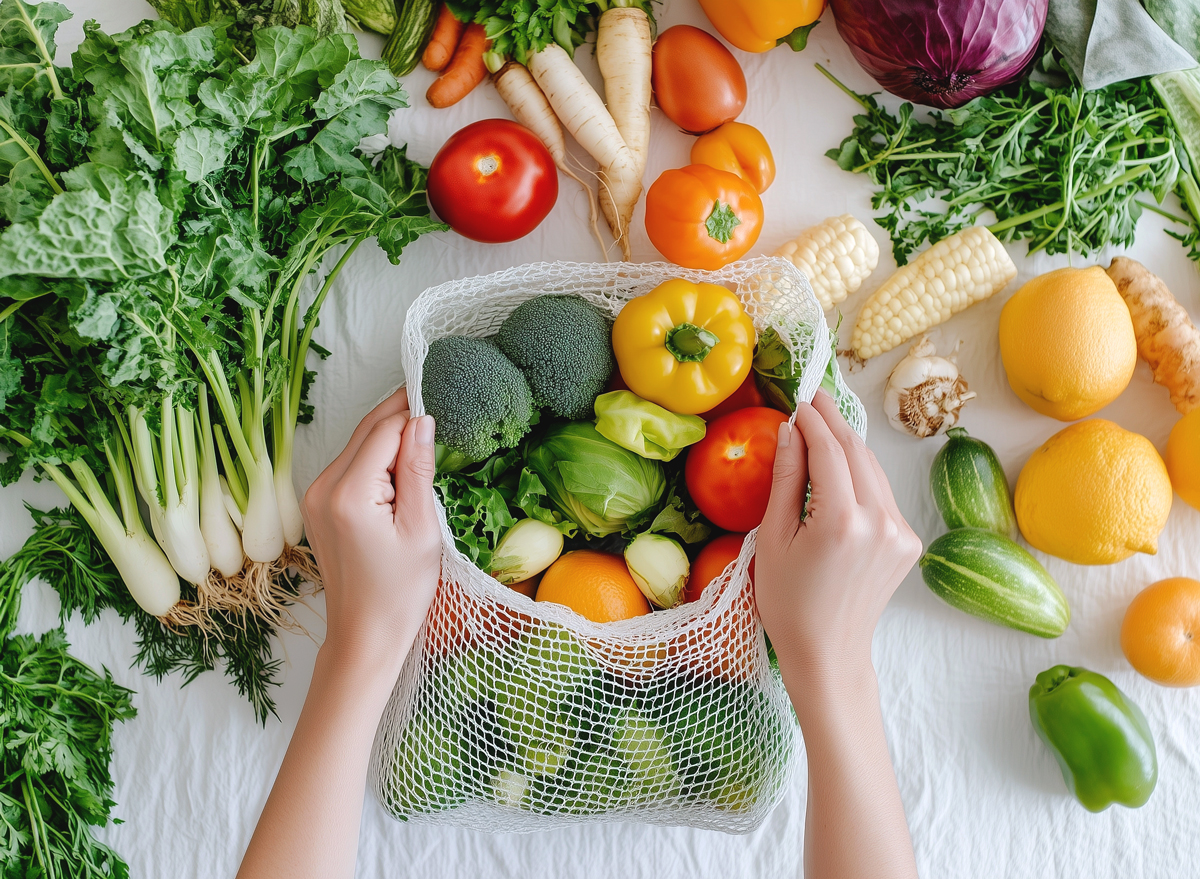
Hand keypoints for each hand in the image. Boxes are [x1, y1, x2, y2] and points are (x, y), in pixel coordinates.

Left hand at [301, 388, 441, 677]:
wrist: (365, 633)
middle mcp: (322, 488)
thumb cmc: (399, 591)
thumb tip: (423, 420)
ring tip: (427, 448)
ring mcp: (315, 496)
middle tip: (440, 410)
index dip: (414, 412)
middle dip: (402, 418)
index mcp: (348, 494)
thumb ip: (419, 470)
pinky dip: (377, 461)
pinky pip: (350, 466)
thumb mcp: (422, 529)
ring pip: (358, 446)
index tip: (444, 401)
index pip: (384, 430)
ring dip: (391, 440)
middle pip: (367, 431)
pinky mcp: (317, 505)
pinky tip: (403, 473)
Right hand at [755, 389, 921, 686]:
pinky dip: (861, 474)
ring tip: (823, 424)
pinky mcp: (908, 541)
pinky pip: (882, 494)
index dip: (812, 420)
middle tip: (813, 397)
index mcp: (841, 522)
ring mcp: (900, 533)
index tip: (798, 400)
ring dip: (849, 444)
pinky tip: (840, 467)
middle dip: (834, 421)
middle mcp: (880, 523)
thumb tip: (789, 430)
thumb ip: (786, 479)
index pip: (828, 450)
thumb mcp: (773, 538)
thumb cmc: (788, 602)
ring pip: (873, 470)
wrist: (828, 652)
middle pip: (856, 452)